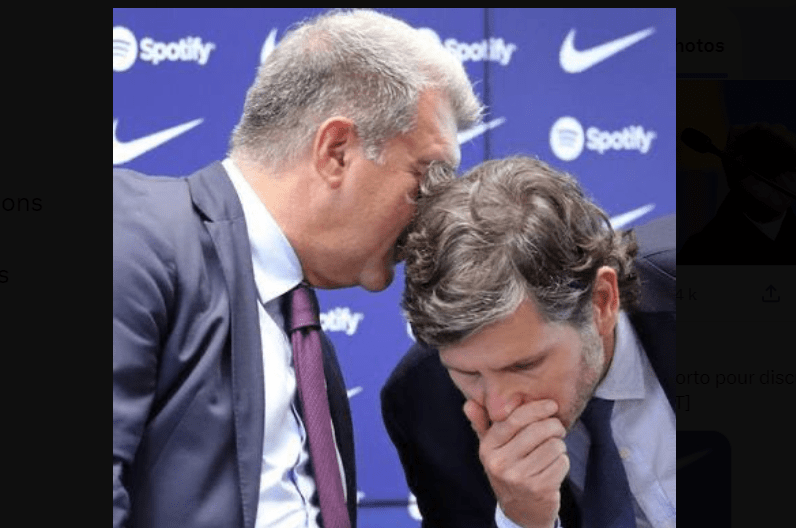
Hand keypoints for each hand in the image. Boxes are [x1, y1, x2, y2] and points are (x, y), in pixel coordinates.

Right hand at [464, 398, 567, 527]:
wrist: (520, 510)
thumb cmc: (508, 468)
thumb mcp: (492, 448)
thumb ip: (482, 424)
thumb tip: (469, 404)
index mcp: (488, 449)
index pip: (514, 419)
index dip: (536, 408)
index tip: (551, 405)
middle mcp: (500, 464)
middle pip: (539, 430)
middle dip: (554, 425)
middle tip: (557, 428)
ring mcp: (519, 478)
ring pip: (554, 445)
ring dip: (559, 445)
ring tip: (553, 449)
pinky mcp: (539, 489)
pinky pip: (561, 462)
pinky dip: (562, 461)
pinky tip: (553, 465)